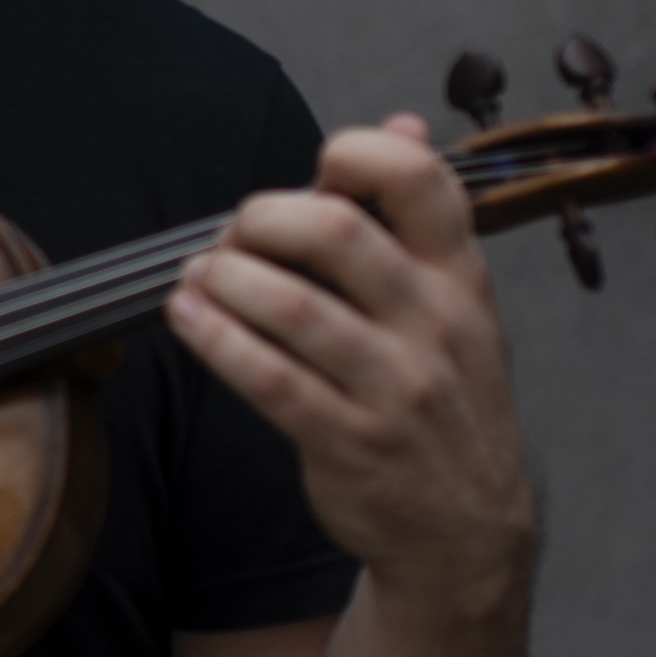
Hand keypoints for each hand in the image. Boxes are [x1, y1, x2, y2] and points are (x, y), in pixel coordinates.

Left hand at [166, 117, 536, 616]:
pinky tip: (187, 316)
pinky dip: (216, 339)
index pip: (420, 180)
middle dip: (262, 217)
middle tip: (234, 233)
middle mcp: (435, 325)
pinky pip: (269, 379)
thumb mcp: (460, 307)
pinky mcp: (348, 442)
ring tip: (198, 274)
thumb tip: (403, 123)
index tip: (314, 173)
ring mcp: (394, 388)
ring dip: (225, 277)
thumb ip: (422, 219)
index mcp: (462, 279)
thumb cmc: (447, 406)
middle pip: (337, 232)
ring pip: (292, 306)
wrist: (468, 533)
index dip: (353, 155)